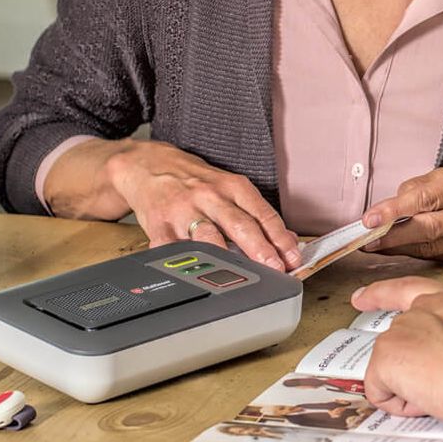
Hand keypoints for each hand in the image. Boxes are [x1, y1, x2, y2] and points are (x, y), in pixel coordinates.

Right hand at [101, 140, 302, 269]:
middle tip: (276, 269)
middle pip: (240, 225)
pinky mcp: (159, 224)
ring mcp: (184, 210)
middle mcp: (210, 196)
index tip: (293, 258)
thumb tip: (288, 240)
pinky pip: (171, 247)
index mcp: (232, 186)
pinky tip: (194, 273)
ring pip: (208, 237)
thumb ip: (257, 213)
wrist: (149, 165)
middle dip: (261, 250)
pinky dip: (182, 262)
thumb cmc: (194, 180)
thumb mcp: (229, 187)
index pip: (263, 214)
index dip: (280, 238)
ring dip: (227, 259)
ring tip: (242, 276)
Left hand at [352, 276, 442, 428]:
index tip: (360, 298)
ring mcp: (402, 331)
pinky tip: (430, 401)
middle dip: (412, 369)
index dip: (380, 295)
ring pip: (391, 370)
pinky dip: (401, 405)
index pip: (408, 290)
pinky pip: (381, 392)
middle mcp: (423, 309)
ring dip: (412, 388)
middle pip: (399, 342)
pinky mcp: (388, 356)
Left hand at [362, 166, 442, 260]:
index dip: (395, 209)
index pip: (426, 197)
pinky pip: (439, 255)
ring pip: (429, 246)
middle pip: (425, 227)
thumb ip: (429, 184)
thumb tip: (396, 200)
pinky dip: (417, 253)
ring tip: (374, 246)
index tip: (370, 217)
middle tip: (364, 239)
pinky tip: (400, 250)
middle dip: (390, 235)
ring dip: (398, 247)